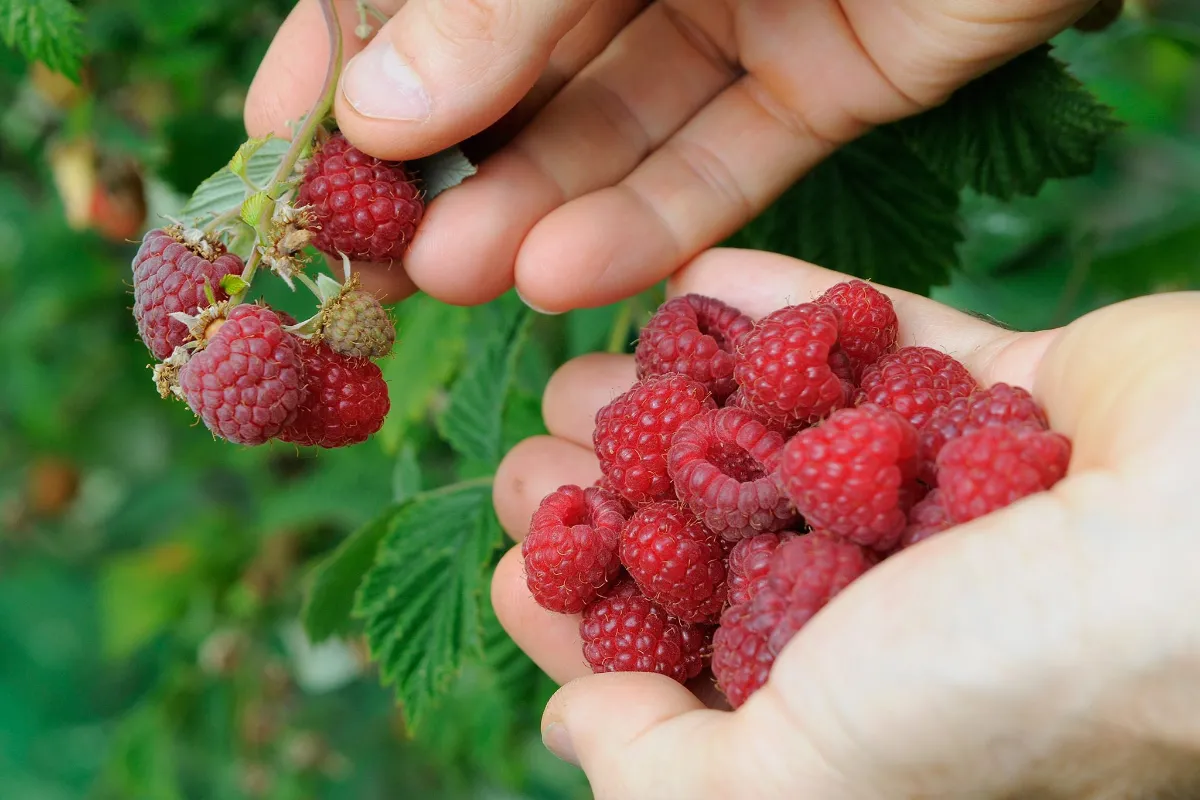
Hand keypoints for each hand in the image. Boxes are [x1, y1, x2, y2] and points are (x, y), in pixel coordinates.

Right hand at [245, 0, 1099, 308]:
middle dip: (438, 161)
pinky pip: (727, 156)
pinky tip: (565, 274)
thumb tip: (373, 111)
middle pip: (516, 64)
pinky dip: (653, 219)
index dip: (345, 55)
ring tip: (451, 277)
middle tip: (368, 257)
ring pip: (614, 123)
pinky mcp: (831, 74)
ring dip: (530, 205)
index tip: (282, 147)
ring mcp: (737, 3)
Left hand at [489, 249, 1199, 798]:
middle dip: (617, 497)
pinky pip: (876, 341)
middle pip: (724, 542)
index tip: (520, 560)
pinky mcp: (1007, 395)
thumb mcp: (809, 788)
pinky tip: (694, 284)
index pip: (689, 667)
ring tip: (585, 366)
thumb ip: (676, 778)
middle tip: (533, 451)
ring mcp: (957, 493)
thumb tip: (574, 727)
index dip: (590, 618)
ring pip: (786, 437)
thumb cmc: (1016, 685)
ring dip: (677, 399)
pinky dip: (782, 311)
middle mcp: (906, 607)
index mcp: (859, 712)